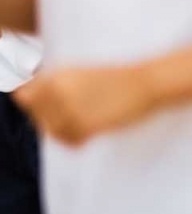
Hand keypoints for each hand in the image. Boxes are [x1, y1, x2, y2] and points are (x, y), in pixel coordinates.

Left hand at [13, 65, 159, 145]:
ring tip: (82, 127)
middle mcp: (59, 90)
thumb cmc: (118, 78)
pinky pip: (69, 140)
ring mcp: (71, 108)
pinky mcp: (87, 125)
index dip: (35, 104)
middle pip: (36, 116)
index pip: (23, 96)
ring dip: (64, 131)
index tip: (50, 108)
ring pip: (51, 131)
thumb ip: (55, 85)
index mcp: (56, 75)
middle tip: (72, 119)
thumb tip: (34, 102)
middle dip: (49, 119)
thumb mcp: (80, 73)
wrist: (146, 83)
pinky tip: (89, 134)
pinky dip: (76, 141)